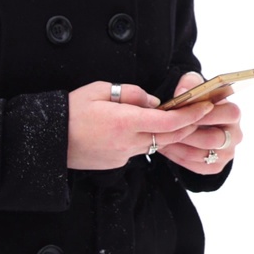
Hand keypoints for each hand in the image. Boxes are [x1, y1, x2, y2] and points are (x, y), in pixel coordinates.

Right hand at [66, 81, 212, 169]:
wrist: (48, 142)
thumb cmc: (70, 111)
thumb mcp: (99, 90)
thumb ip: (131, 94)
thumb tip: (154, 101)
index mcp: (125, 122)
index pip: (168, 120)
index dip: (191, 114)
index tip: (206, 106)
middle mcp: (128, 142)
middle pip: (169, 136)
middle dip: (189, 125)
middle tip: (203, 113)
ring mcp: (123, 155)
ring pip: (156, 144)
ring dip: (170, 133)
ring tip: (177, 118)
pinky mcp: (117, 162)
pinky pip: (140, 150)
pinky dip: (149, 139)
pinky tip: (144, 128)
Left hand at [156, 72, 242, 174]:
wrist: (200, 122)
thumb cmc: (199, 102)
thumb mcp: (196, 87)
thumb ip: (190, 83)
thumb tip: (181, 92)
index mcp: (233, 113)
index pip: (229, 114)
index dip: (205, 114)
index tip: (183, 112)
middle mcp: (235, 135)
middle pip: (212, 139)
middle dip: (186, 134)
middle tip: (166, 129)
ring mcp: (227, 153)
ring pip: (201, 154)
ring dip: (178, 147)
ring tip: (161, 138)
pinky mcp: (216, 166)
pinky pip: (196, 166)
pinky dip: (178, 157)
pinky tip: (166, 147)